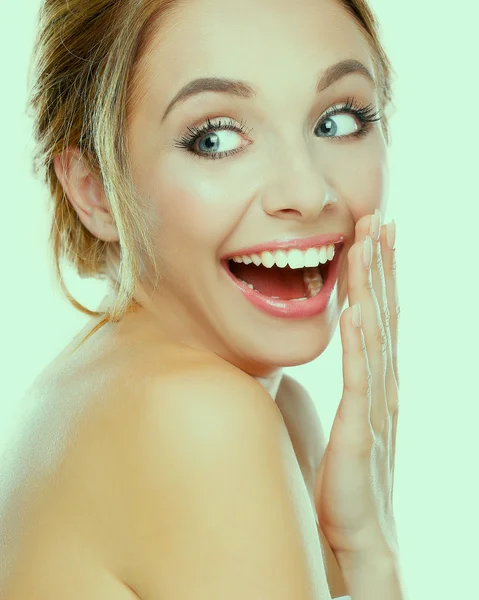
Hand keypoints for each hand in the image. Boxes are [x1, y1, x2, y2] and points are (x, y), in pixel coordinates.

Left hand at [313, 210, 399, 561]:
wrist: (352, 538)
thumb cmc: (340, 483)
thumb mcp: (335, 424)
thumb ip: (332, 389)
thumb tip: (309, 364)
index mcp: (371, 385)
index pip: (377, 318)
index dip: (377, 277)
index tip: (372, 235)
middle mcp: (378, 389)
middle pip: (383, 316)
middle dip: (381, 267)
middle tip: (378, 220)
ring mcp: (373, 411)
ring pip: (376, 338)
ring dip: (373, 290)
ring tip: (369, 247)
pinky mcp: (359, 435)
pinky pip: (359, 383)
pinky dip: (361, 346)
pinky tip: (357, 312)